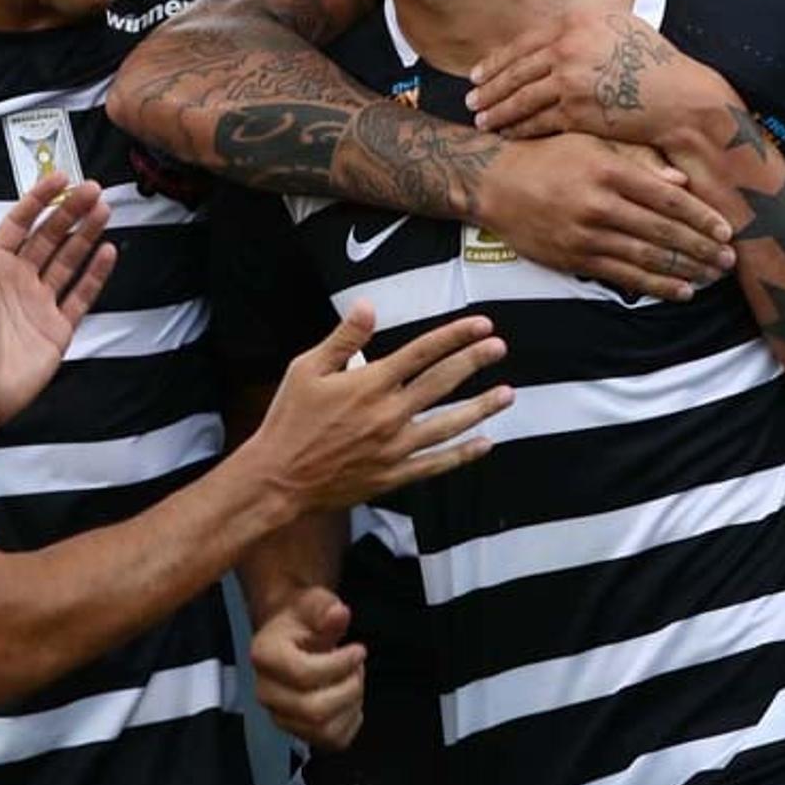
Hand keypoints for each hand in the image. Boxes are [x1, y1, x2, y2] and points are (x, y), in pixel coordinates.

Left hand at [0, 173, 118, 426]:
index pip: (20, 224)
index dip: (39, 200)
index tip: (59, 178)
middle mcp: (21, 279)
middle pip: (51, 237)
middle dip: (71, 212)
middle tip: (93, 190)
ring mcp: (42, 302)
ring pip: (69, 260)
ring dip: (87, 235)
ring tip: (105, 211)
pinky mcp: (60, 327)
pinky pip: (82, 295)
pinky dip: (96, 274)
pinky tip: (109, 252)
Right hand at [250, 587, 364, 749]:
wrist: (290, 634)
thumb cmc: (302, 618)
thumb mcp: (314, 603)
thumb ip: (325, 610)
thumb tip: (337, 613)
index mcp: (265, 656)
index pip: (303, 674)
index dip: (339, 664)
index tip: (359, 649)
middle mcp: (267, 691)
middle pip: (313, 710)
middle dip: (348, 688)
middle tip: (358, 668)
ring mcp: (281, 715)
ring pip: (323, 731)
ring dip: (350, 705)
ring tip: (353, 680)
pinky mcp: (298, 731)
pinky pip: (332, 741)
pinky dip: (350, 722)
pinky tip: (349, 698)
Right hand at [251, 303, 511, 510]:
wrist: (277, 478)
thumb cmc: (289, 420)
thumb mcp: (307, 369)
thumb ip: (343, 338)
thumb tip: (368, 306)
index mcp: (370, 383)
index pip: (423, 351)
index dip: (455, 335)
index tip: (482, 324)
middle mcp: (389, 414)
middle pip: (442, 382)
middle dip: (475, 362)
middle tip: (500, 347)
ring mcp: (394, 447)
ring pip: (448, 424)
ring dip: (481, 407)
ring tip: (507, 393)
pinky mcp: (392, 475)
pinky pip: (436, 463)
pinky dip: (462, 454)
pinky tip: (485, 444)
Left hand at [468, 10, 736, 143]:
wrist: (681, 99)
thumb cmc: (656, 66)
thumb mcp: (621, 29)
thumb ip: (586, 29)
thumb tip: (558, 32)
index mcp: (578, 22)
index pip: (525, 42)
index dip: (497, 60)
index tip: (478, 72)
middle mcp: (569, 46)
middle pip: (516, 70)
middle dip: (489, 88)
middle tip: (470, 100)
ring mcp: (571, 80)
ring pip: (521, 98)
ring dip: (497, 112)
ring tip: (481, 121)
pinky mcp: (576, 112)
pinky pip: (538, 122)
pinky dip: (518, 130)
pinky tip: (506, 135)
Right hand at [475, 133, 735, 300]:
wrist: (495, 183)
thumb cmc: (549, 156)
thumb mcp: (592, 143)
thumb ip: (639, 160)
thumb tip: (683, 183)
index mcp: (608, 170)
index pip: (667, 198)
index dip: (701, 216)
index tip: (726, 230)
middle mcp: (599, 204)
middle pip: (662, 232)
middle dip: (701, 248)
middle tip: (729, 259)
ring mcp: (585, 235)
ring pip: (646, 259)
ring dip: (685, 270)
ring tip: (712, 277)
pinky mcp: (574, 259)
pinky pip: (623, 277)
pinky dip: (655, 285)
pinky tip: (680, 290)